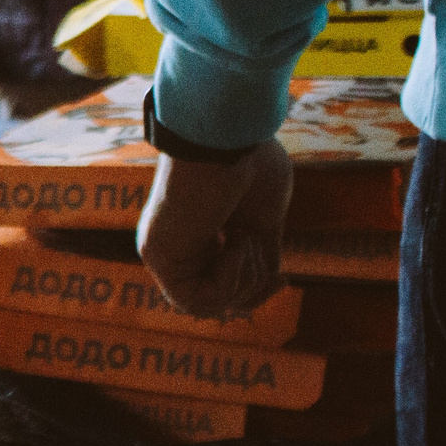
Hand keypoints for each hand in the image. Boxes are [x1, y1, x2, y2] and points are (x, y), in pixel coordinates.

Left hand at [136, 141, 294, 317]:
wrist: (229, 140)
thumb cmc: (249, 166)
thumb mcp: (265, 217)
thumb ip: (263, 249)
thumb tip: (270, 277)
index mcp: (200, 235)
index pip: (222, 284)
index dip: (255, 291)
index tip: (286, 281)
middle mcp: (179, 246)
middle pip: (216, 300)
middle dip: (254, 292)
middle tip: (279, 277)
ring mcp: (166, 252)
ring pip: (208, 305)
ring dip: (243, 281)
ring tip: (244, 239)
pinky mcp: (159, 256)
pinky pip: (195, 300)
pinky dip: (227, 282)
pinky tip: (233, 245)